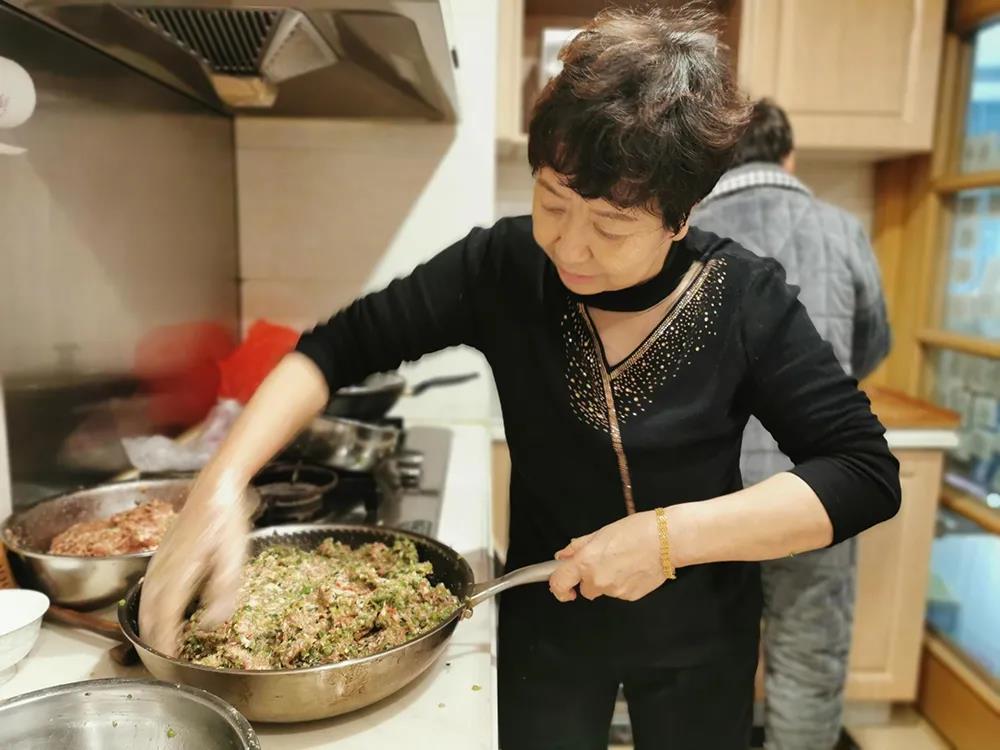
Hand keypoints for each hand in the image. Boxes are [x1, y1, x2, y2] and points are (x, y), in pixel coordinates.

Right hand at [138, 469, 252, 655]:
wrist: (215, 487)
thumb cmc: (226, 520)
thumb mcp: (234, 556)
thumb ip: (223, 590)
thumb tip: (212, 623)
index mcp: (179, 572)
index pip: (164, 618)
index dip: (165, 642)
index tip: (170, 662)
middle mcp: (162, 570)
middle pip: (148, 614)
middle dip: (153, 640)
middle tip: (162, 662)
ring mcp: (158, 562)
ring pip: (144, 603)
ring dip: (148, 625)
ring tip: (158, 643)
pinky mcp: (160, 556)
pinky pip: (148, 589)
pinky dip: (149, 608)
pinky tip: (159, 612)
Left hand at [548, 510, 668, 602]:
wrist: (667, 540)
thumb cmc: (637, 530)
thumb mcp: (601, 532)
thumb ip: (579, 546)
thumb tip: (563, 555)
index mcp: (586, 562)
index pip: (559, 583)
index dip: (558, 586)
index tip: (562, 586)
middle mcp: (597, 580)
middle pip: (585, 589)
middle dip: (590, 578)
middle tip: (605, 560)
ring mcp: (615, 592)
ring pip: (604, 590)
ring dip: (608, 580)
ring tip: (624, 560)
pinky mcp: (630, 597)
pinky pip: (620, 592)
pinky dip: (624, 583)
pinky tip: (634, 568)